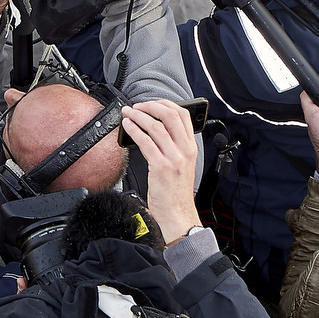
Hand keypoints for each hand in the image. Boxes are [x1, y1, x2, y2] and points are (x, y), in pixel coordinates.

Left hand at [120, 100, 200, 245]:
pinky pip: (145, 142)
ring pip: (156, 127)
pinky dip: (134, 130)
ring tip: (128, 114)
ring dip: (139, 116)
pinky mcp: (161, 166)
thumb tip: (154, 129)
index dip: (165, 104)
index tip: (151, 104)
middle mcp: (185, 150)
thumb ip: (172, 147)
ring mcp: (174, 158)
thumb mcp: (181, 165)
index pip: (183, 115)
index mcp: (190, 148)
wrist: (177, 213)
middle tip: (137, 107)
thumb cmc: (175, 192)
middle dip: (151, 106)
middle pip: (170, 115)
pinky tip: (127, 127)